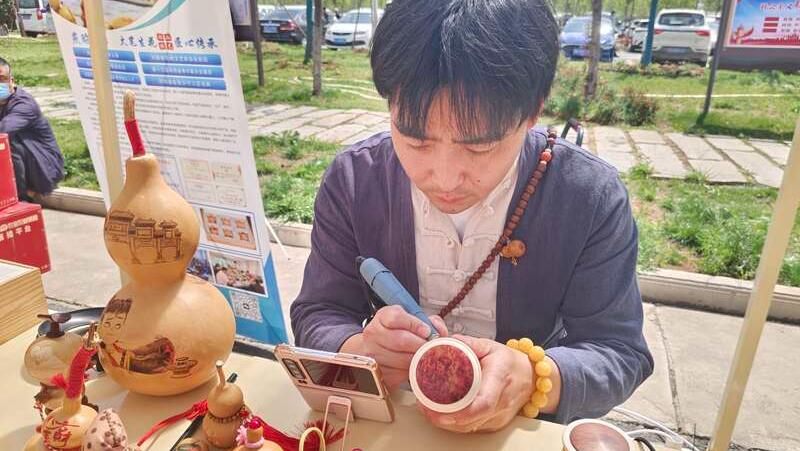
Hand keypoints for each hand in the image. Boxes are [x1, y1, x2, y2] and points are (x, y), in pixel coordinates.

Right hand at [340, 305, 447, 389]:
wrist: (375, 349)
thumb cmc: (397, 333)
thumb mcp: (410, 320)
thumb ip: (429, 322)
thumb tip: (442, 332)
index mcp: (382, 317)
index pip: (396, 318)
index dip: (415, 324)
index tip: (426, 331)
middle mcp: (374, 334)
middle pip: (401, 340)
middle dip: (421, 345)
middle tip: (430, 347)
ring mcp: (373, 354)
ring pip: (402, 359)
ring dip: (419, 359)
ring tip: (424, 357)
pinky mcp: (378, 372)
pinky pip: (400, 374)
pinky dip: (412, 371)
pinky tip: (415, 366)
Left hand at [418, 334, 534, 432]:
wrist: (530, 377)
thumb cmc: (510, 362)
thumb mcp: (490, 346)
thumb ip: (468, 343)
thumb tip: (446, 341)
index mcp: (500, 379)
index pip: (483, 403)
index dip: (461, 412)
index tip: (441, 412)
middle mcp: (501, 402)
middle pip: (472, 419)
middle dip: (445, 418)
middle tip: (424, 408)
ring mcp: (499, 416)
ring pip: (470, 427)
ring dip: (447, 423)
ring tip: (428, 411)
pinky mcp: (495, 424)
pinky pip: (473, 428)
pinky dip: (456, 424)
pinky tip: (442, 416)